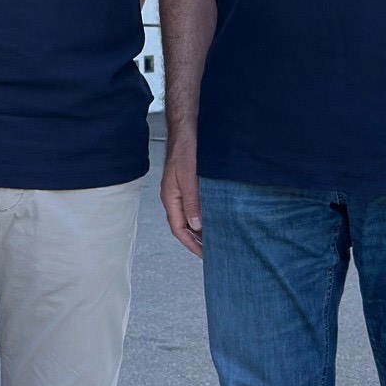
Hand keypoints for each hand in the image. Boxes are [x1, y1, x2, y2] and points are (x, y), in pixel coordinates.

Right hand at [160, 128, 202, 258]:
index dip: (191, 244)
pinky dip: (204, 215)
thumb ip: (192, 202)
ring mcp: (180, 191)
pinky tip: (214, 217)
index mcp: (170, 198)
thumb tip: (196, 225)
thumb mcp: (188, 178)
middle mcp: (174, 197)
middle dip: (196, 241)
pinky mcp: (188, 185)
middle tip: (212, 252)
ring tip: (215, 239)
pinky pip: (194, 206)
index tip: (204, 255)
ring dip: (200, 229)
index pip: (178, 229)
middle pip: (183, 226)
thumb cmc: (185, 150)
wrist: (186, 130)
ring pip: (189, 216)